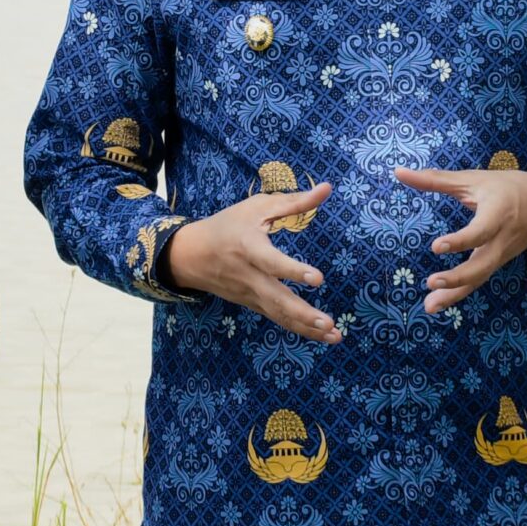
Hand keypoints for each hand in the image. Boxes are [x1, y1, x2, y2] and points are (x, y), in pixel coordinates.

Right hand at [159, 183, 338, 341]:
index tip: (318, 278)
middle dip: (303, 314)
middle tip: (329, 324)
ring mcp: (250, 295)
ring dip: (306, 329)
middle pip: (276, 299)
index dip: (293, 270)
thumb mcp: (257, 206)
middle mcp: (249, 276)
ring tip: (334, 336)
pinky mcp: (252, 304)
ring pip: (279, 315)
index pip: (271, 262)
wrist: (192, 255)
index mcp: (248, 247)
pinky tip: (321, 336)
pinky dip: (298, 329)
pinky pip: (277, 318)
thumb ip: (294, 202)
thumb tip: (328, 188)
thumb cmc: (228, 225)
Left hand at [393, 167, 526, 313]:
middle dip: (458, 277)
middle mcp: (501, 239)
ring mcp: (500, 254)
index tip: (436, 247)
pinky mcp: (496, 263)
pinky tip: (438, 303)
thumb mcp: (472, 179)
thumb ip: (435, 179)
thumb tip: (399, 172)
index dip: (460, 241)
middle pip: (482, 265)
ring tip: (429, 306)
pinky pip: (478, 280)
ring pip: (479, 278)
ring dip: (455, 294)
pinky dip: (459, 293)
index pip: (480, 232)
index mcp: (497, 213)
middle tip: (431, 283)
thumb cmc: (505, 187)